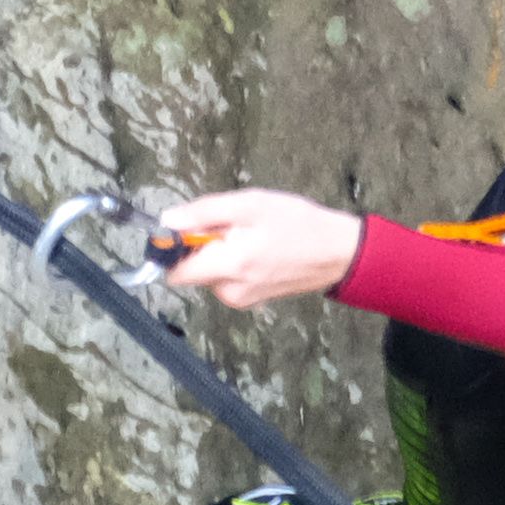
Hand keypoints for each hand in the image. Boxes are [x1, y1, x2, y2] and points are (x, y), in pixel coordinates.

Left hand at [152, 189, 363, 310]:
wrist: (338, 252)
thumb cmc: (297, 223)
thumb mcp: (250, 205)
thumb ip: (204, 213)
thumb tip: (167, 221)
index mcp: (227, 267)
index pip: (175, 273)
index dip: (173, 249)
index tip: (187, 228)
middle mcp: (230, 292)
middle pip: (192, 270)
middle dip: (203, 245)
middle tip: (233, 225)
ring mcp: (242, 299)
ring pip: (210, 273)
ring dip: (220, 252)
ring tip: (252, 234)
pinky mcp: (252, 300)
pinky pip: (227, 278)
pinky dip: (234, 261)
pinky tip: (259, 247)